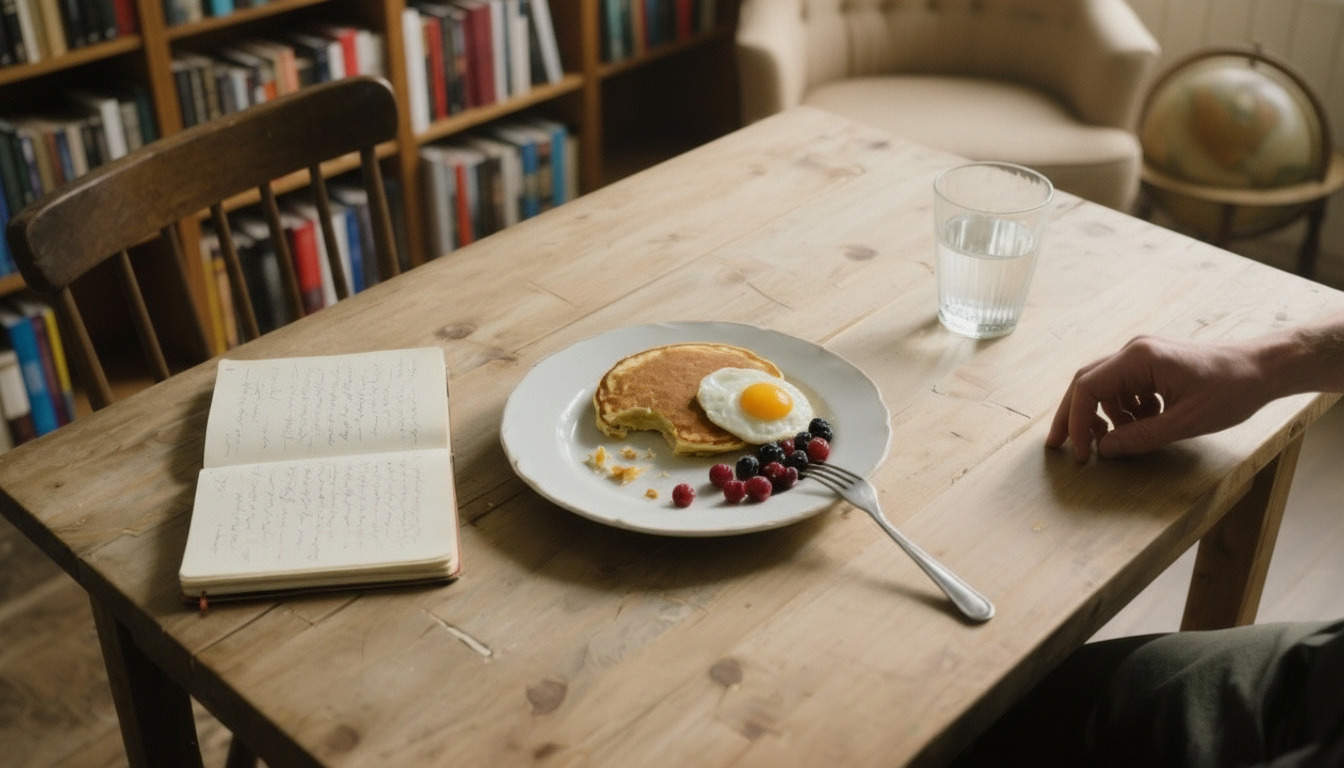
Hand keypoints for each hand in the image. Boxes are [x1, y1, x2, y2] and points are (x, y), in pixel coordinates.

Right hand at [1045, 335, 1275, 461]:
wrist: (1263, 368)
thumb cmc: (1230, 390)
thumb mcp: (1184, 422)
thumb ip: (1139, 437)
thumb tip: (1103, 451)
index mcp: (1138, 359)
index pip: (1087, 389)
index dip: (1076, 422)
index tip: (1081, 453)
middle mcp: (1134, 351)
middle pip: (1086, 382)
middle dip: (1073, 416)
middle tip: (1061, 445)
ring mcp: (1143, 354)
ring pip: (1104, 386)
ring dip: (1104, 415)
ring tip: (1121, 438)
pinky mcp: (1153, 362)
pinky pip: (1124, 386)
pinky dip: (1125, 408)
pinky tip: (1145, 421)